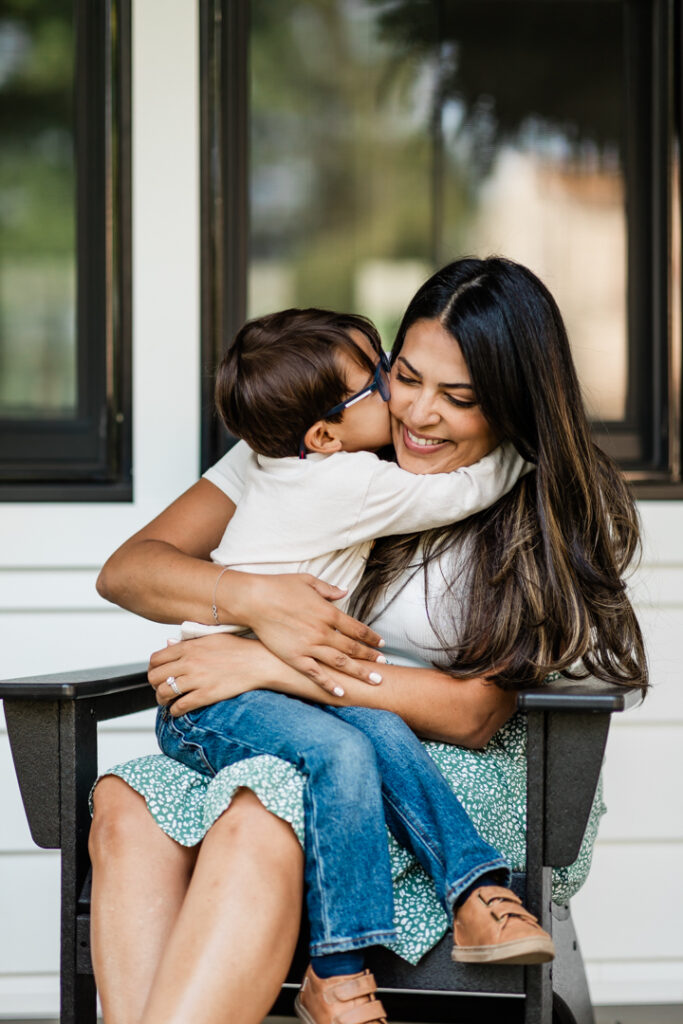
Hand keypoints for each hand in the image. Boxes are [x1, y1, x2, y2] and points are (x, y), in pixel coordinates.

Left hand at [148, 634, 268, 715]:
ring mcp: (197, 679)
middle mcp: (189, 662)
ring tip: (168, 702)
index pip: (156, 659)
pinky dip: (175, 711)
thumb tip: (168, 644)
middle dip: (155, 686)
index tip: (157, 675)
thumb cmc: (239, 649)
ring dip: (162, 700)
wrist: (260, 662)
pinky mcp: (206, 695)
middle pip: (155, 677)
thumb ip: (187, 641)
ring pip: (164, 693)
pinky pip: (180, 706)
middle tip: (161, 690)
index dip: (152, 669)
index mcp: (189, 647)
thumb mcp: (211, 637)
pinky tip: (179, 710)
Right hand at [237, 573, 386, 694]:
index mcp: (328, 612)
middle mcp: (322, 631)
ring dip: (359, 672)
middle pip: (353, 647)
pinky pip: (315, 674)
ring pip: (340, 662)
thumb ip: (328, 589)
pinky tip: (341, 692)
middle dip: (371, 656)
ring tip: (375, 680)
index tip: (381, 643)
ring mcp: (309, 646)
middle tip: (384, 664)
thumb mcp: (308, 581)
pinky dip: (329, 684)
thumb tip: (344, 591)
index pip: (357, 628)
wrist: (254, 600)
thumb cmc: (279, 587)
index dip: (371, 637)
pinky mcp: (294, 657)